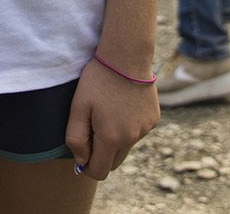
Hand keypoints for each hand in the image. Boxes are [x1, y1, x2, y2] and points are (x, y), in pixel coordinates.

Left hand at [64, 60, 159, 180]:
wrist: (126, 57)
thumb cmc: (98, 81)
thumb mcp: (78, 107)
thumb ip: (75, 138)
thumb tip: (81, 161)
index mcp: (111, 138)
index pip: (100, 172)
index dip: (87, 168)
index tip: (81, 156)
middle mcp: (132, 138)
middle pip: (114, 163)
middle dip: (101, 156)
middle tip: (90, 133)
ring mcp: (145, 129)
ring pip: (126, 147)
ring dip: (115, 140)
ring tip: (106, 113)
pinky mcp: (153, 119)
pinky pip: (137, 132)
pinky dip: (127, 127)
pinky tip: (121, 106)